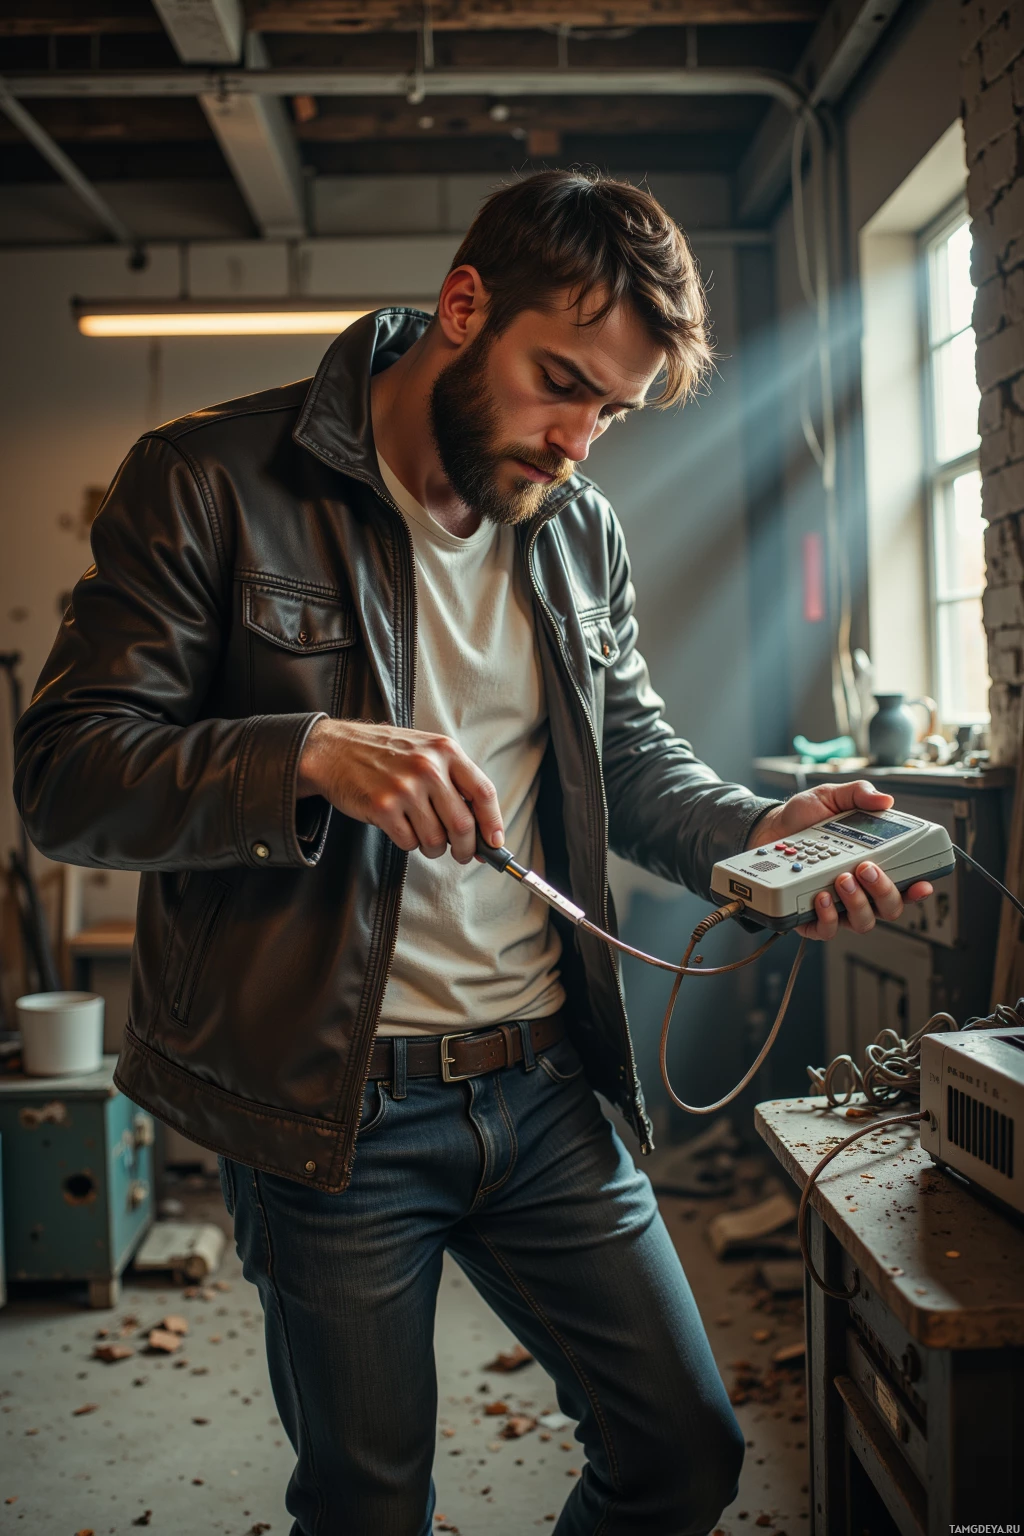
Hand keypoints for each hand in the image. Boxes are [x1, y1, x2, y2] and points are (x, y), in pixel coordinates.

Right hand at [296, 718, 503, 863]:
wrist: (334, 750)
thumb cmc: (384, 753)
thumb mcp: (425, 750)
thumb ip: (454, 780)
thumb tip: (481, 827)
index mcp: (445, 751)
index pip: (484, 793)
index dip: (493, 823)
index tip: (494, 842)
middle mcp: (428, 767)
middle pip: (463, 824)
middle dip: (466, 848)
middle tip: (461, 854)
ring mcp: (405, 788)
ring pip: (436, 840)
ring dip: (434, 849)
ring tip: (424, 838)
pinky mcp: (383, 807)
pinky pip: (409, 842)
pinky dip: (409, 843)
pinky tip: (400, 827)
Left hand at [747, 779, 932, 941]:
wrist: (767, 828)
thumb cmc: (803, 817)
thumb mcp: (832, 797)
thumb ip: (858, 794)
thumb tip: (885, 800)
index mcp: (871, 864)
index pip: (904, 885)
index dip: (917, 890)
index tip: (922, 883)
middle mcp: (859, 890)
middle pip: (889, 908)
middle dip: (884, 891)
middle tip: (866, 868)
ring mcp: (837, 905)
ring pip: (863, 922)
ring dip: (858, 903)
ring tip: (842, 878)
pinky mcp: (811, 917)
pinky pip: (827, 930)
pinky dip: (828, 918)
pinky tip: (822, 897)